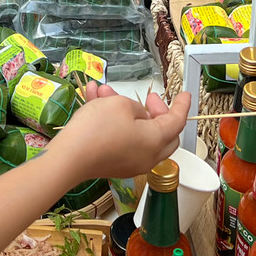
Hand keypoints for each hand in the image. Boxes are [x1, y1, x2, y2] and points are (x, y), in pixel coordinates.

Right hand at [49, 83, 190, 184]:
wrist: (69, 158)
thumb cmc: (98, 128)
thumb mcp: (121, 105)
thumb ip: (136, 107)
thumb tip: (136, 115)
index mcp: (155, 141)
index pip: (176, 122)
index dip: (181, 106)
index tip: (185, 95)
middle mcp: (147, 156)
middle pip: (163, 134)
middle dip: (156, 113)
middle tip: (148, 99)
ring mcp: (130, 163)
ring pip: (137, 133)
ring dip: (124, 110)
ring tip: (104, 90)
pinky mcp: (113, 164)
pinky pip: (121, 139)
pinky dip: (112, 122)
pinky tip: (93, 100)